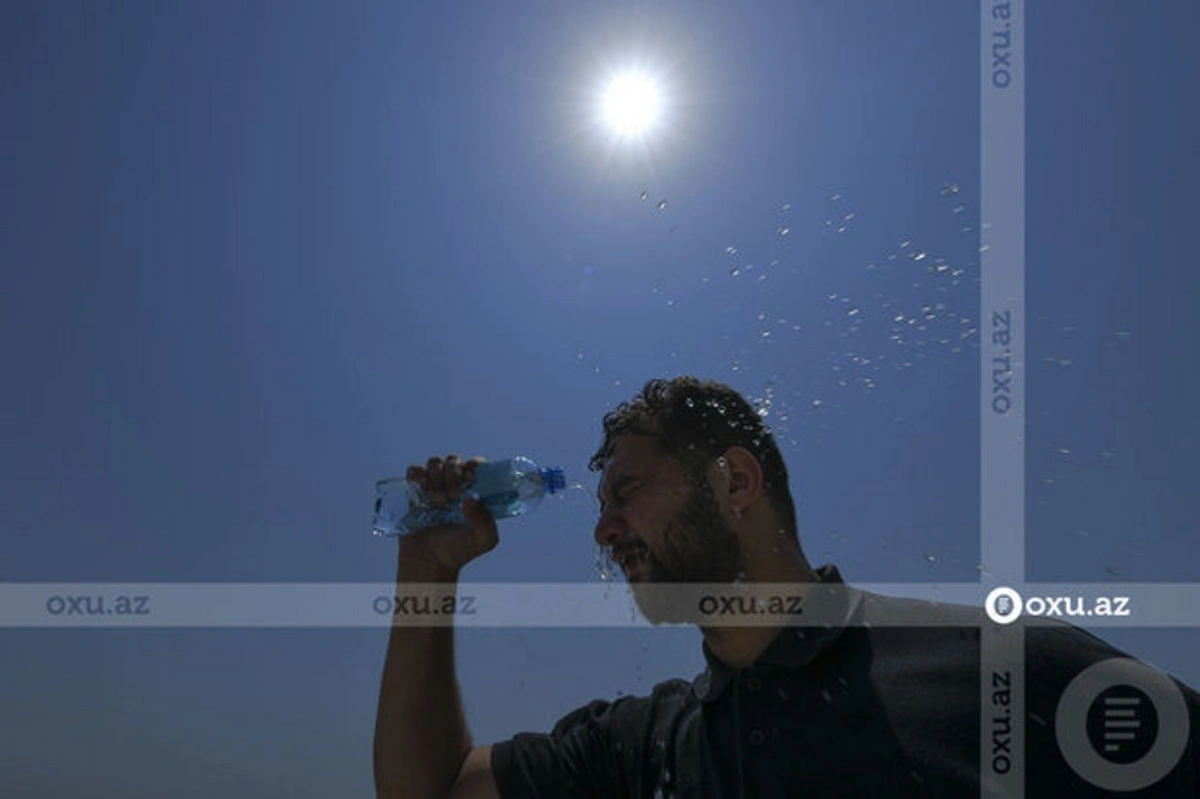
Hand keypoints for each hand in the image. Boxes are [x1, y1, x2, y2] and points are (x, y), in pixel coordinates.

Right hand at [398, 454, 497, 575]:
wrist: (430, 562)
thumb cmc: (459, 551)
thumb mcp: (483, 540)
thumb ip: (486, 522)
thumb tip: (471, 500)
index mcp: (473, 491)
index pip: (476, 465)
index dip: (474, 466)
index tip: (471, 479)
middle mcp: (454, 485)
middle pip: (454, 461)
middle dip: (454, 473)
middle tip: (453, 495)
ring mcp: (433, 487)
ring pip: (435, 463)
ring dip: (437, 477)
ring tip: (438, 501)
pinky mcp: (414, 491)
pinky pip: (414, 470)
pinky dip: (418, 474)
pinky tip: (423, 489)